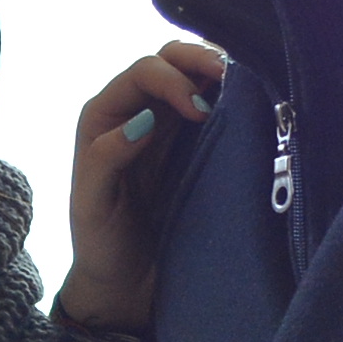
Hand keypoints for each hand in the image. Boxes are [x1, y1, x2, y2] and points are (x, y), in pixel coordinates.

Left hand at [56, 39, 226, 333]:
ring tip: (247, 84)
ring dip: (220, 72)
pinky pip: (214, 105)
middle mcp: (135, 110)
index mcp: (104, 117)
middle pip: (169, 59)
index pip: (142, 73)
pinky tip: (250, 102)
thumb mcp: (92, 205)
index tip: (199, 110)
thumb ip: (106, 159)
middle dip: (200, 59)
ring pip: (195, 74)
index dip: (172, 81)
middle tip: (231, 79)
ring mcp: (166, 124)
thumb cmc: (102, 244)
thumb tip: (143, 120)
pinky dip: (232, 96)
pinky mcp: (192, 143)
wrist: (125, 282)